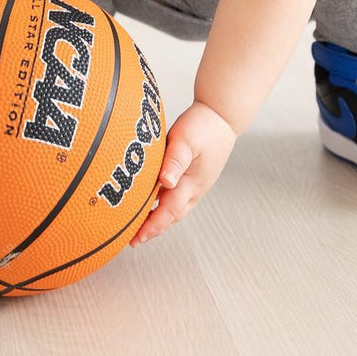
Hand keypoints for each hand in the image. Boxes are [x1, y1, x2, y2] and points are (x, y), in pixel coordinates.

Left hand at [130, 99, 237, 246]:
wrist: (222, 116)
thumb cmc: (204, 125)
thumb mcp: (186, 140)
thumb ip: (175, 161)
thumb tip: (165, 182)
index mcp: (192, 183)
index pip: (169, 212)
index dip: (152, 226)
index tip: (136, 238)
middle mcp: (195, 189)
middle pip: (172, 216)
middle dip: (153, 229)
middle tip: (134, 240)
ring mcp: (196, 184)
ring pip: (176, 209)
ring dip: (160, 220)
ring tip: (141, 227)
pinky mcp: (194, 177)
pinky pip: (178, 198)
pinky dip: (165, 206)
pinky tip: (153, 203)